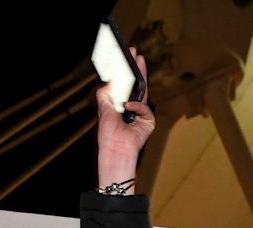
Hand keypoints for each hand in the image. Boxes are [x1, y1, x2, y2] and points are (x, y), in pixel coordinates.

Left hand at [96, 52, 155, 190]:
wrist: (115, 149)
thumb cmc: (108, 133)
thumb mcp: (103, 107)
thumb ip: (107, 92)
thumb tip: (111, 80)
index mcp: (120, 105)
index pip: (124, 85)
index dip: (125, 72)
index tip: (125, 57)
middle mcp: (131, 108)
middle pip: (136, 85)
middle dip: (136, 68)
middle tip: (135, 53)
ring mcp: (141, 114)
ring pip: (143, 92)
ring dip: (141, 76)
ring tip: (138, 61)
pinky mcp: (148, 121)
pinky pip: (143, 108)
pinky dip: (135, 107)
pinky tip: (127, 107)